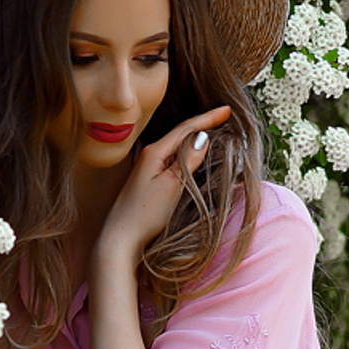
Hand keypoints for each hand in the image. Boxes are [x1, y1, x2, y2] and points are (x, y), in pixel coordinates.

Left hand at [96, 105, 231, 266]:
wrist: (121, 239)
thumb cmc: (144, 215)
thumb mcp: (172, 185)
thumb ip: (187, 160)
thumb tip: (202, 137)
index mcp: (155, 152)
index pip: (186, 128)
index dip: (208, 118)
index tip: (227, 110)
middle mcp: (149, 156)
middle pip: (181, 133)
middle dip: (203, 123)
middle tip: (224, 116)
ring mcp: (148, 168)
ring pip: (177, 145)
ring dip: (195, 137)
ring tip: (213, 130)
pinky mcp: (149, 181)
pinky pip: (172, 158)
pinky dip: (187, 152)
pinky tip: (193, 155)